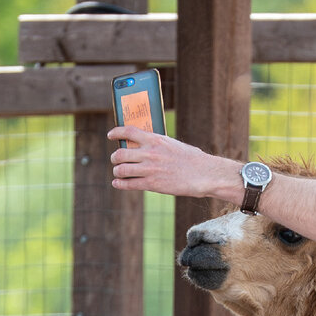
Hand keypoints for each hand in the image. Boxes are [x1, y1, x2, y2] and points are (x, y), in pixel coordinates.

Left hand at [108, 126, 237, 197]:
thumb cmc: (194, 159)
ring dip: (117, 171)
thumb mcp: (174, 145)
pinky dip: (120, 184)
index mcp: (156, 140)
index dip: (116, 132)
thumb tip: (149, 145)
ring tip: (118, 173)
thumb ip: (159, 145)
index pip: (128, 131)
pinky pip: (128, 184)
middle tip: (116, 160)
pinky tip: (118, 183)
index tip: (111, 135)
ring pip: (121, 169)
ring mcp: (150, 169)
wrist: (205, 174)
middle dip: (115, 158)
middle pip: (120, 153)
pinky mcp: (152, 184)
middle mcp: (150, 153)